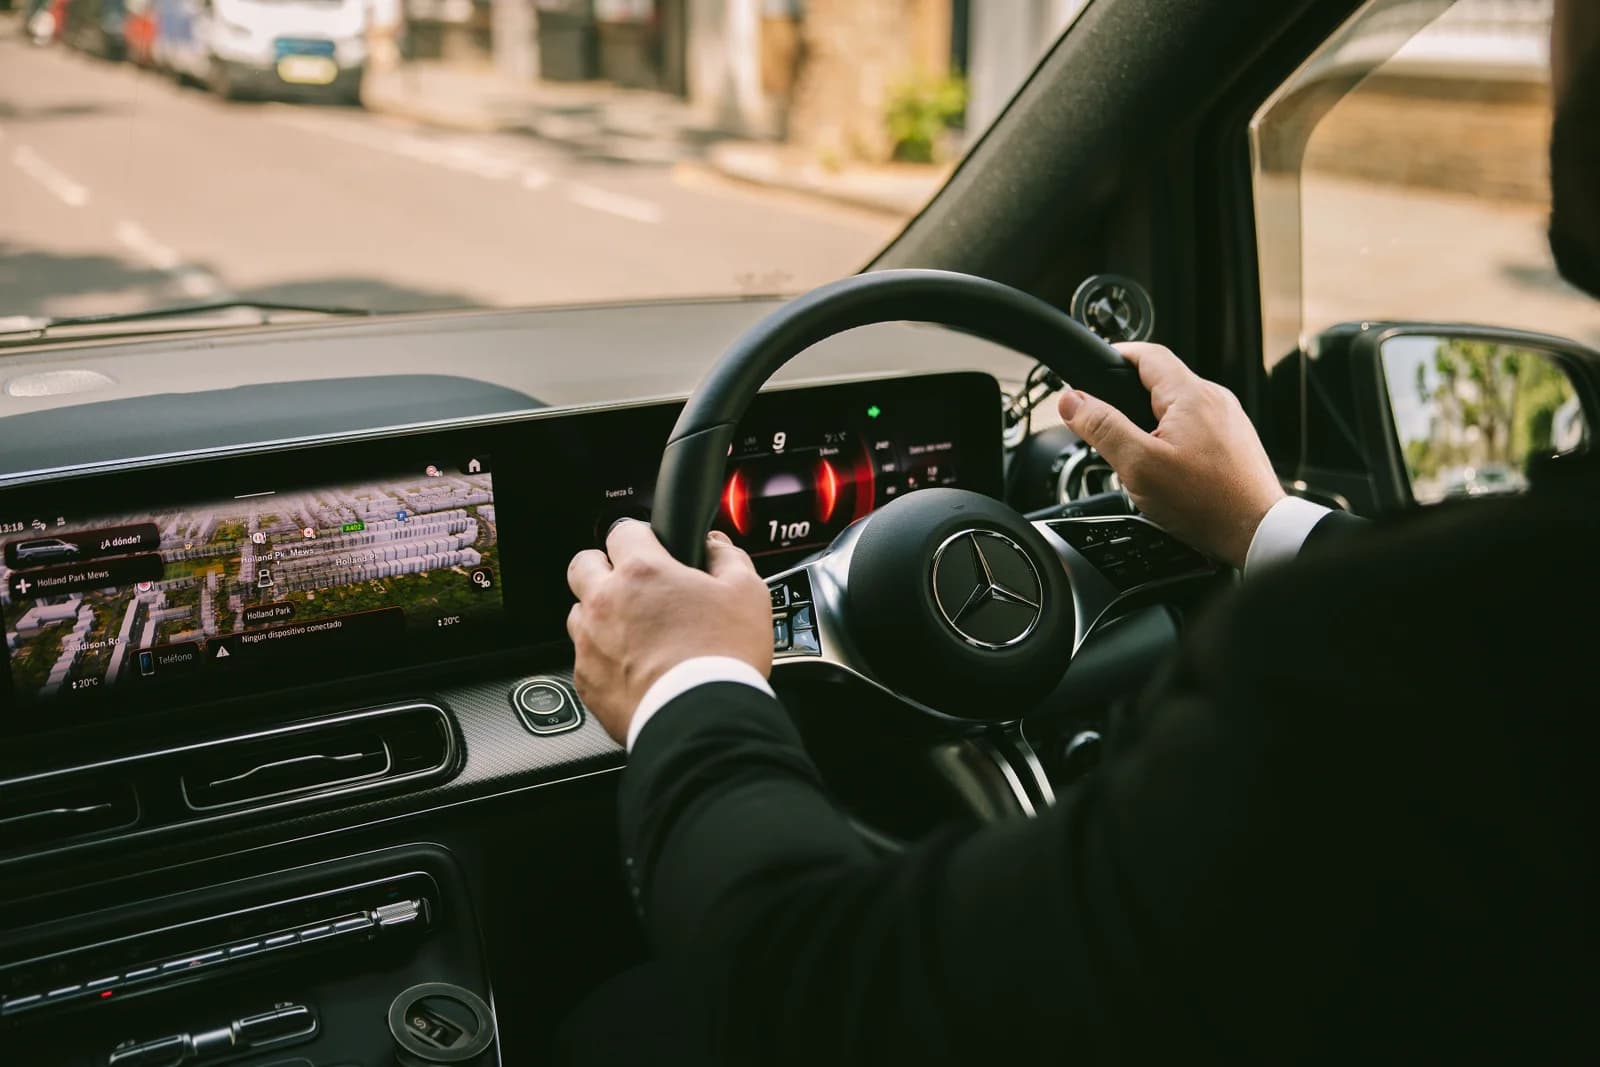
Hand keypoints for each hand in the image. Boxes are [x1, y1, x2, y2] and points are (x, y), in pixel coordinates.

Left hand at [567, 521, 772, 742]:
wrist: (702, 720)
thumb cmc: (722, 657)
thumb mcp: (747, 594)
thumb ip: (728, 558)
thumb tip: (716, 546)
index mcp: (641, 572)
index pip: (623, 530)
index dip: (640, 537)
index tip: (653, 548)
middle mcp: (605, 602)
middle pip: (583, 565)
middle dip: (605, 568)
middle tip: (633, 585)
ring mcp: (590, 644)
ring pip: (578, 612)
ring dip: (599, 614)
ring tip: (634, 631)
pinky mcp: (586, 682)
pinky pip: (584, 659)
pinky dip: (603, 659)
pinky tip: (633, 668)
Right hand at [1058, 342, 1283, 567]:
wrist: (1258, 533)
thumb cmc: (1208, 503)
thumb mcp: (1139, 465)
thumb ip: (1103, 428)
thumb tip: (1072, 401)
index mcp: (1191, 394)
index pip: (1147, 353)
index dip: (1116, 355)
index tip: (1094, 365)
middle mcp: (1215, 399)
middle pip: (1161, 381)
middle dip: (1129, 397)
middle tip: (1107, 422)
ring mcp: (1229, 420)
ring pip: (1178, 407)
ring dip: (1151, 421)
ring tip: (1137, 453)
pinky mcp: (1235, 442)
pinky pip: (1196, 427)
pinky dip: (1173, 438)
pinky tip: (1168, 468)